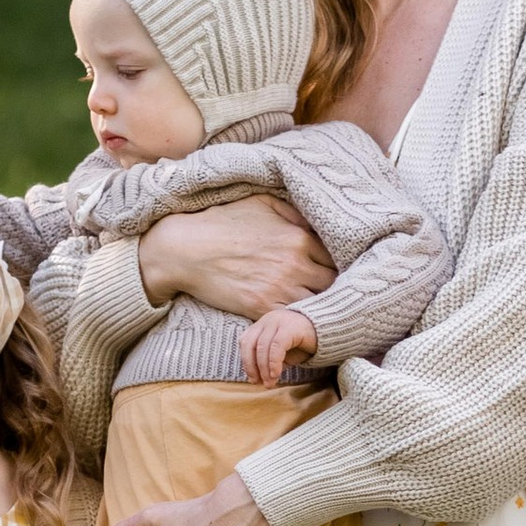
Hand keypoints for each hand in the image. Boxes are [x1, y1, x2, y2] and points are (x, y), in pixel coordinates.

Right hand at [138, 195, 334, 320]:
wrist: (185, 249)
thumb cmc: (222, 222)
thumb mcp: (262, 203)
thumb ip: (295, 212)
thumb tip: (317, 222)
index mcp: (300, 236)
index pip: (338, 257)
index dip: (340, 265)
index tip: (337, 271)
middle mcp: (296, 263)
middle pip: (334, 283)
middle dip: (335, 288)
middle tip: (334, 294)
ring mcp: (280, 288)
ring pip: (319, 305)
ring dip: (320, 308)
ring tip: (320, 311)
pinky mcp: (262, 308)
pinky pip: (293, 321)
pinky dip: (299, 323)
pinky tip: (298, 322)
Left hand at [240, 303, 320, 386]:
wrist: (328, 331)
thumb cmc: (303, 342)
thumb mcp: (283, 354)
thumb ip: (270, 362)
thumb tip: (258, 378)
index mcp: (262, 324)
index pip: (246, 342)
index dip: (246, 362)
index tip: (253, 379)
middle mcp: (268, 320)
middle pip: (251, 345)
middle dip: (253, 367)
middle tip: (260, 383)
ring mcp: (278, 321)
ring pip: (262, 347)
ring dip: (264, 369)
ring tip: (270, 383)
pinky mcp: (289, 327)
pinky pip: (276, 347)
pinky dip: (273, 362)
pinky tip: (276, 374)